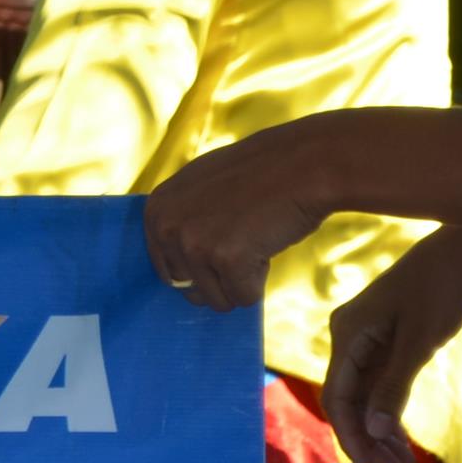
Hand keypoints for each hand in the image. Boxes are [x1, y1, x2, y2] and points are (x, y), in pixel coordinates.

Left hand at [140, 121, 334, 309]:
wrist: (305, 164)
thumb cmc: (261, 175)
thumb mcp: (202, 186)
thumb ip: (181, 221)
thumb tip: (178, 274)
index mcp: (156, 212)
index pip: (168, 270)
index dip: (202, 265)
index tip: (223, 243)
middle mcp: (167, 228)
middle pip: (190, 289)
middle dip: (221, 276)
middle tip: (244, 238)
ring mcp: (194, 244)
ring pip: (217, 298)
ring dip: (242, 280)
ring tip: (256, 239)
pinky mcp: (226, 259)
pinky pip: (244, 297)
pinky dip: (260, 282)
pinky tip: (267, 246)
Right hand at [321, 228, 461, 462]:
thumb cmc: (443, 288)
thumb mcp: (420, 341)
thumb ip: (394, 386)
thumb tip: (374, 431)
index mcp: (347, 335)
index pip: (337, 398)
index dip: (351, 435)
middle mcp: (348, 338)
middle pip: (348, 401)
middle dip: (368, 440)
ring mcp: (367, 339)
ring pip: (365, 396)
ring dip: (381, 430)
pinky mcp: (386, 339)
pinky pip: (379, 383)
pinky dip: (390, 410)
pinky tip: (404, 437)